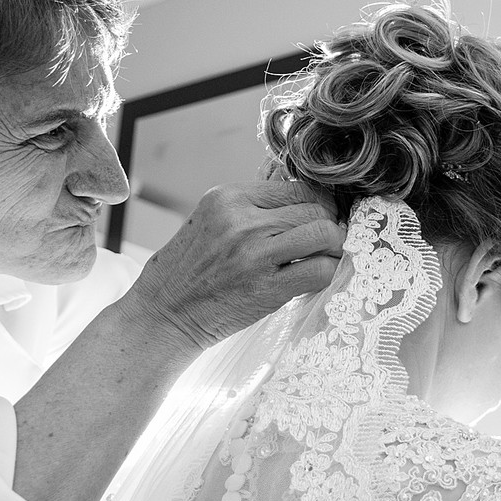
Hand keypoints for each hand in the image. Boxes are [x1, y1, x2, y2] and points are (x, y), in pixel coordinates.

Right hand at [121, 181, 344, 352]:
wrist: (165, 312)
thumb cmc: (191, 270)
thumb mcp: (213, 221)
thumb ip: (254, 208)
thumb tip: (305, 200)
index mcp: (230, 197)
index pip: (298, 188)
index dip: (318, 205)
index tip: (319, 220)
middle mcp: (243, 220)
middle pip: (317, 209)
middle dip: (331, 225)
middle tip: (326, 243)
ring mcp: (255, 254)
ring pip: (325, 234)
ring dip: (335, 248)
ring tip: (325, 258)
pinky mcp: (267, 288)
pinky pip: (320, 271)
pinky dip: (329, 273)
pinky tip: (316, 279)